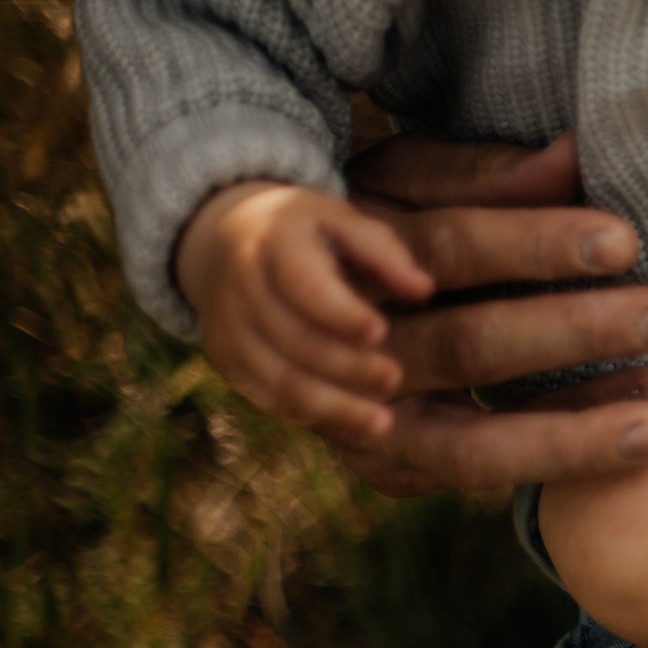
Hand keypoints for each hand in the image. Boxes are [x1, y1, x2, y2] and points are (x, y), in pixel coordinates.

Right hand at [178, 180, 431, 443]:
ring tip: (381, 423)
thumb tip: (422, 289)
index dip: (340, 313)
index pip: (302, 285)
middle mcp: (240, 288)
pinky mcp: (227, 359)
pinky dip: (311, 415)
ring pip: (279, 379)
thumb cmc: (305, 232)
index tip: (379, 331)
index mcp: (272, 244)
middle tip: (393, 378)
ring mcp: (227, 329)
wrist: (224, 241)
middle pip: (294, 339)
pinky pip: (267, 397)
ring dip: (332, 406)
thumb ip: (382, 251)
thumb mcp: (340, 220)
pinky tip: (353, 427)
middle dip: (346, 365)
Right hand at [332, 133, 647, 495]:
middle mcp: (354, 348)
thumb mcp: (405, 184)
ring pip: (475, 441)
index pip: (452, 250)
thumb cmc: (366, 227)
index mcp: (354, 258)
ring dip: (577, 432)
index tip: (624, 240)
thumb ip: (488, 176)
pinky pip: (485, 473)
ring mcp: (363, 420)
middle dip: (578, 331)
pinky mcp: (390, 467)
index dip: (534, 244)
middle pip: (469, 345)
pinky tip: (643, 431)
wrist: (273, 312)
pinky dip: (563, 454)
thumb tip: (576, 152)